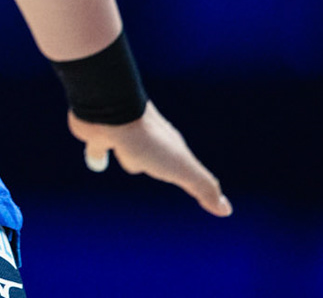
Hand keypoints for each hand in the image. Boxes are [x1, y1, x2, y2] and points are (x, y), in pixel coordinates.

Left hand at [69, 100, 230, 216]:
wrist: (109, 112)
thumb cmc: (148, 141)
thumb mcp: (182, 168)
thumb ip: (202, 187)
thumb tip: (226, 210)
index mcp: (168, 147)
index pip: (181, 166)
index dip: (189, 174)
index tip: (197, 185)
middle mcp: (145, 141)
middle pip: (155, 158)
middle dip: (158, 163)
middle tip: (161, 170)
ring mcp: (121, 137)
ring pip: (126, 151)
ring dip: (127, 157)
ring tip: (128, 161)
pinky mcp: (96, 136)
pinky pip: (97, 147)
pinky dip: (97, 153)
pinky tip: (96, 162)